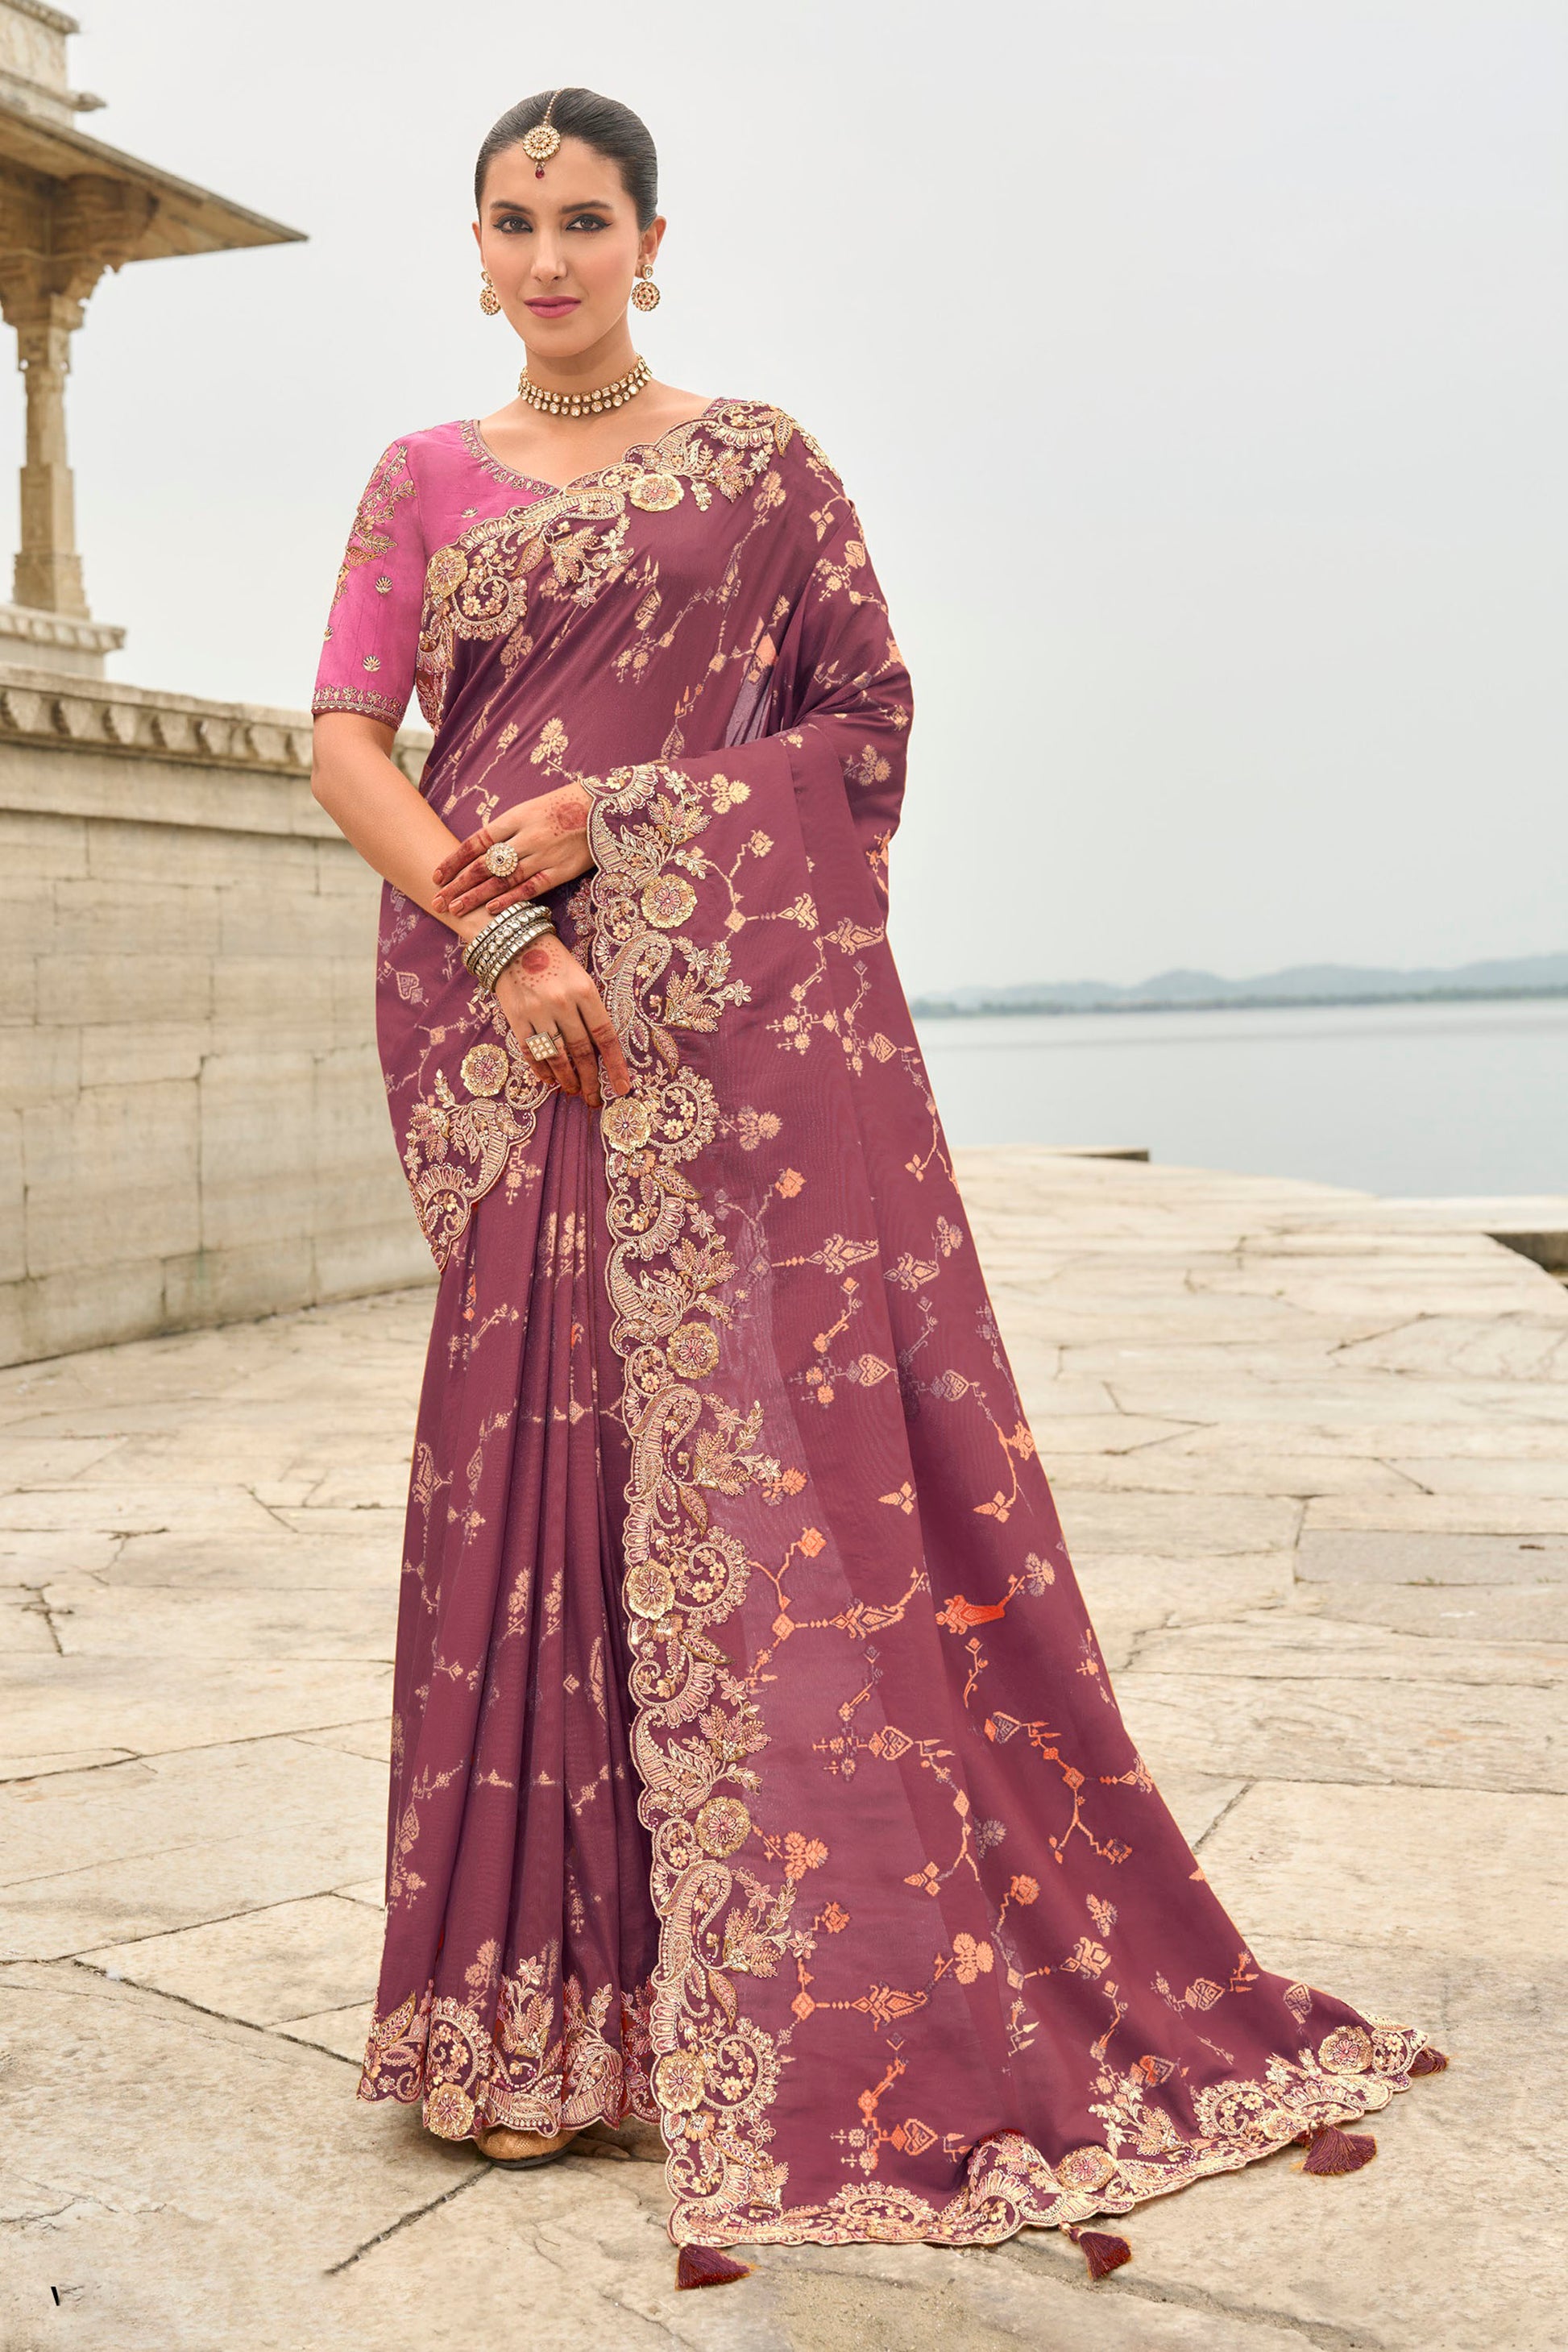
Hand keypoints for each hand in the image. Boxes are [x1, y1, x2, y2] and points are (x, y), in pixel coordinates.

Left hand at [432, 782, 592, 917]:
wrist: (604, 807)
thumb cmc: (564, 806)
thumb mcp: (530, 808)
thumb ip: (507, 829)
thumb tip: (481, 849)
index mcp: (515, 817)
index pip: (476, 841)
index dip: (455, 860)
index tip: (436, 876)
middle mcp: (526, 837)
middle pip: (484, 864)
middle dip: (458, 884)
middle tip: (437, 900)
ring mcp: (543, 855)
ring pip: (503, 880)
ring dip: (477, 896)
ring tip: (455, 909)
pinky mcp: (561, 871)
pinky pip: (531, 888)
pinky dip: (510, 899)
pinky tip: (492, 910)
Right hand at [493, 932, 630, 1109]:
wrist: (513, 942)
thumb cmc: (554, 961)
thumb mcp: (580, 978)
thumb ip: (590, 1011)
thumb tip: (600, 1050)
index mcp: (585, 991)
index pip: (606, 1036)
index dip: (615, 1065)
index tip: (622, 1087)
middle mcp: (562, 1002)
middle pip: (582, 1052)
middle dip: (591, 1080)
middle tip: (594, 1098)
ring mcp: (538, 1011)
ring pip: (557, 1057)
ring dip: (567, 1079)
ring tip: (573, 1091)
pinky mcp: (516, 1017)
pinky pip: (531, 1052)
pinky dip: (541, 1069)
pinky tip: (549, 1079)